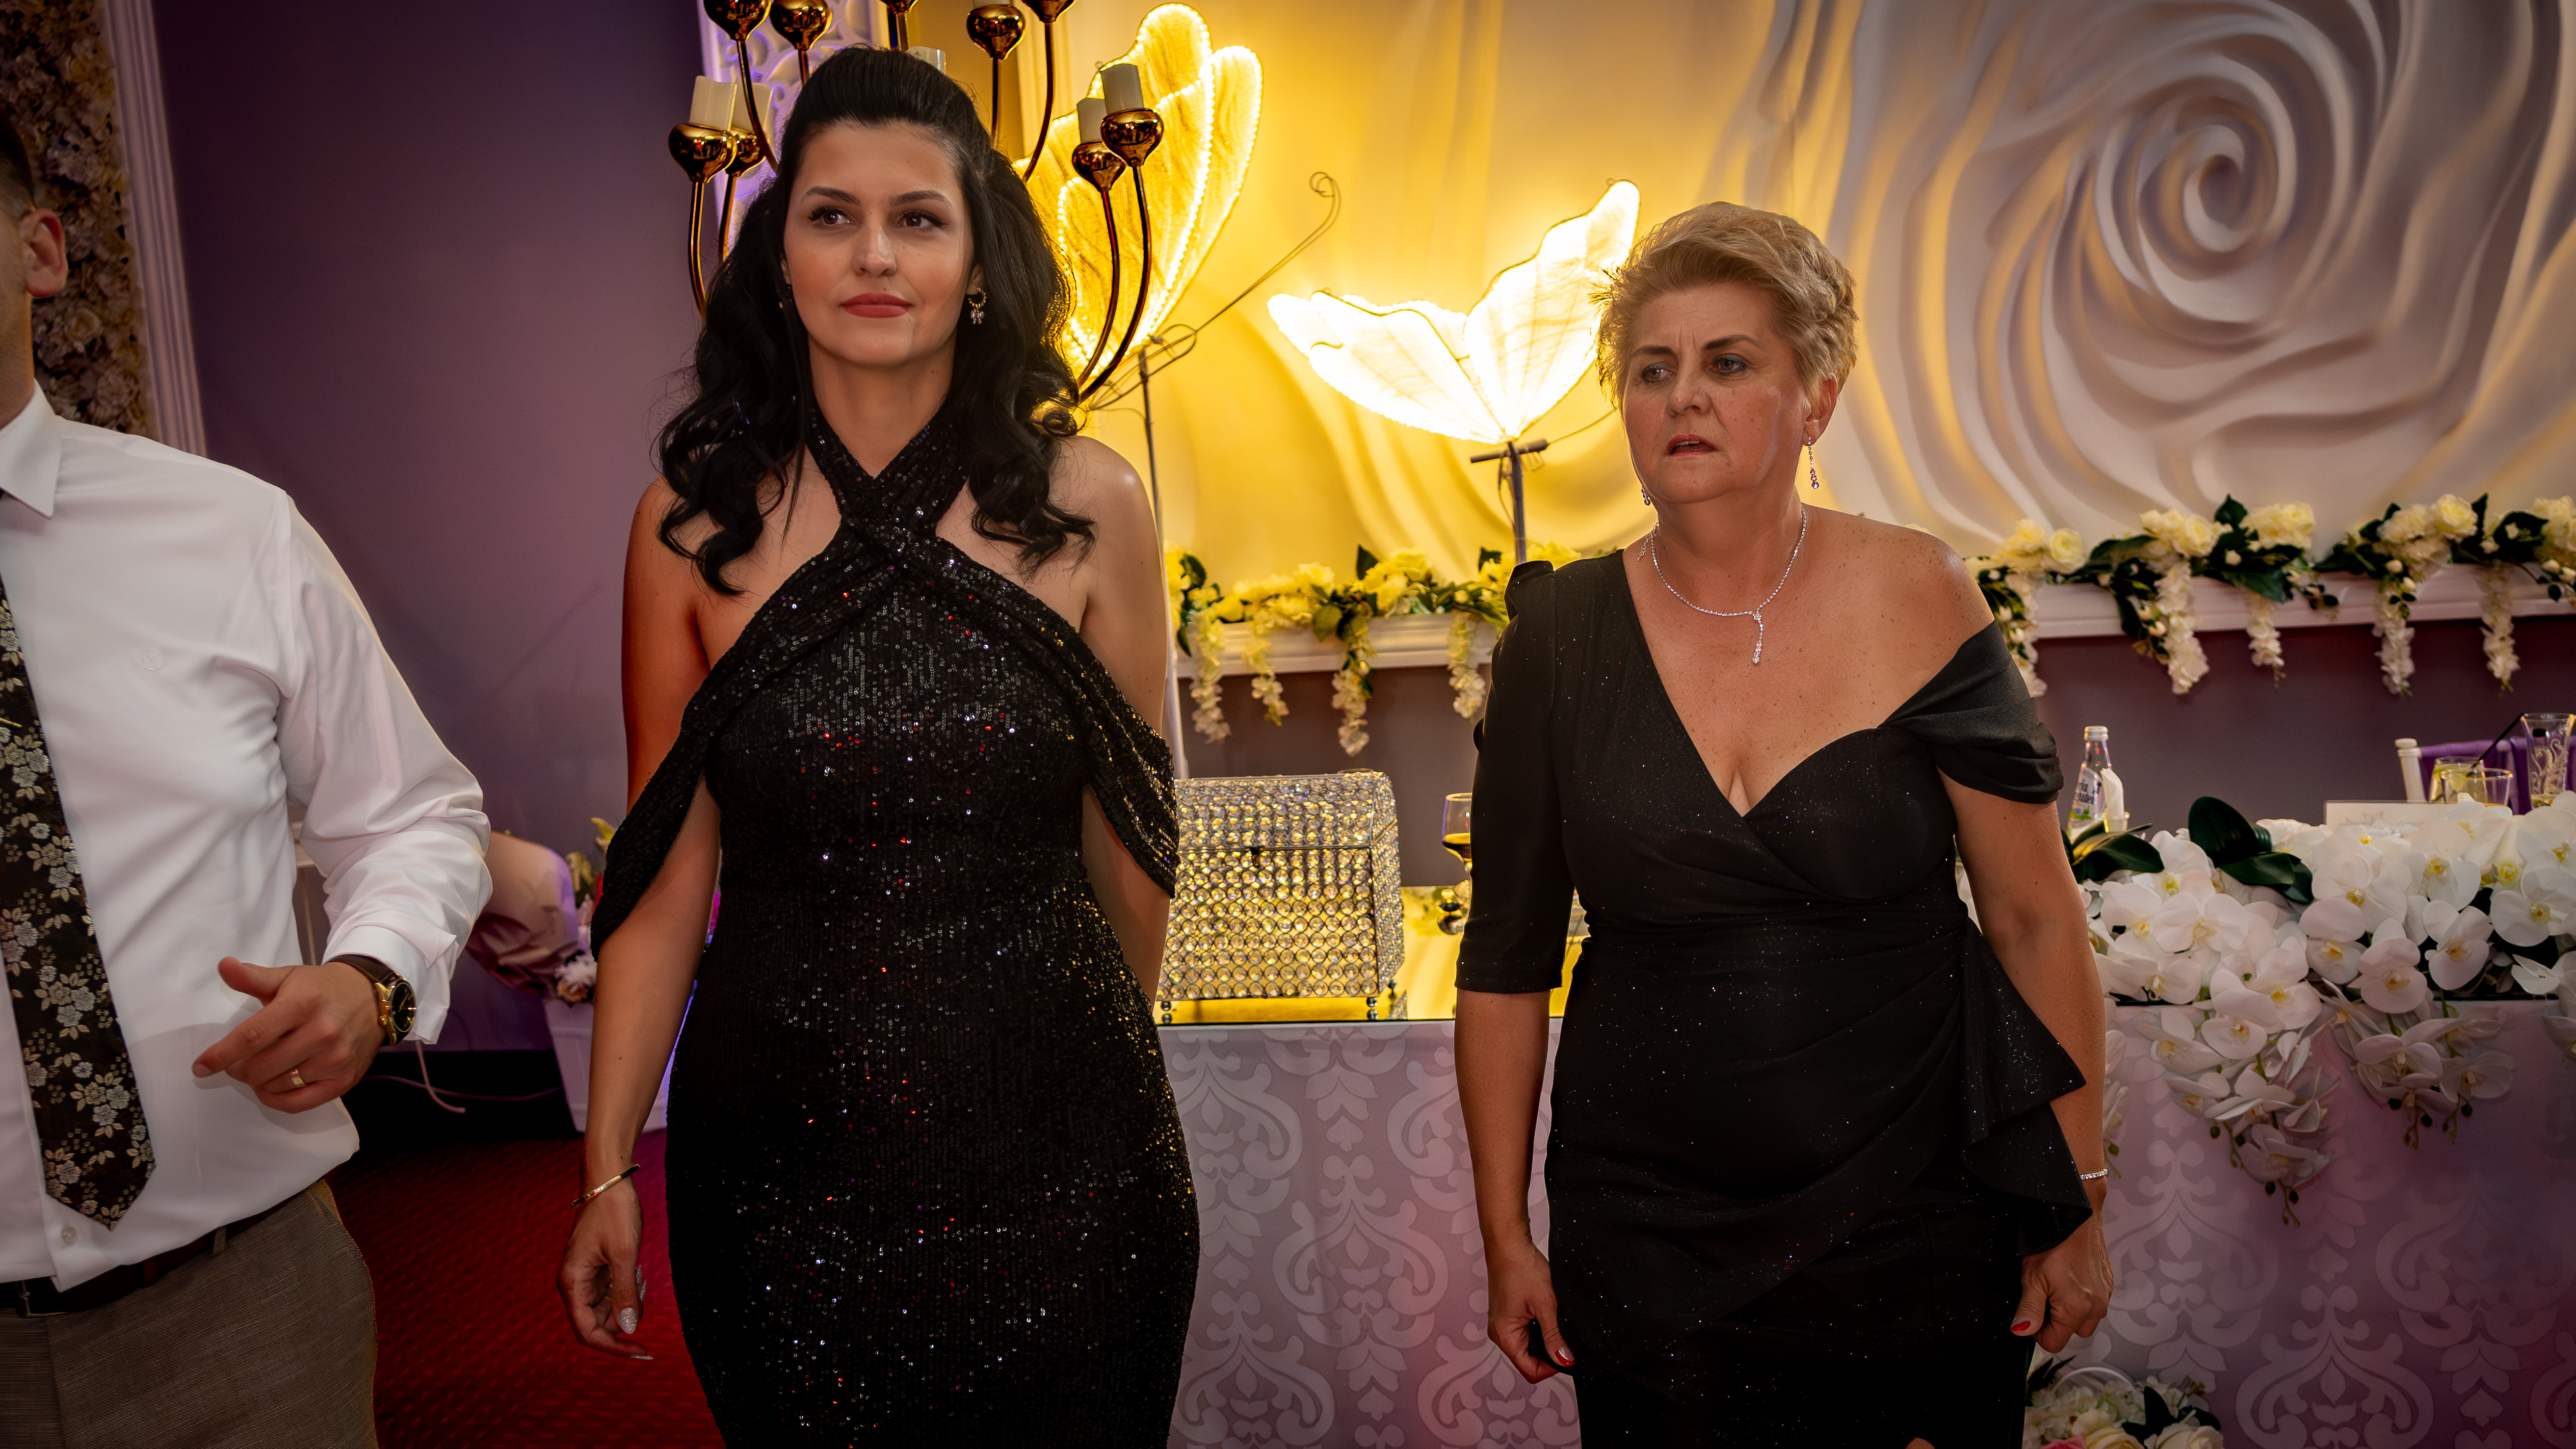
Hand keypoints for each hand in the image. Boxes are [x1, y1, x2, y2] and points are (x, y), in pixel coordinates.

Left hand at [190, 957, 383, 1110]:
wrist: (373, 999)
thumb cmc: (322, 989)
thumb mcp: (289, 977)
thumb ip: (253, 977)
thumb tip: (223, 965)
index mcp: (302, 1004)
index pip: (251, 1036)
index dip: (220, 1055)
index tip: (200, 1067)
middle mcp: (321, 1032)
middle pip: (259, 1068)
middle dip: (238, 1070)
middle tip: (238, 1062)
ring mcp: (335, 1059)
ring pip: (276, 1086)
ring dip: (259, 1082)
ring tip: (264, 1067)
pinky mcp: (344, 1080)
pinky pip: (297, 1103)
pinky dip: (276, 1099)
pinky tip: (271, 1087)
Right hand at [559, 1180, 651, 1358]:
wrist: (609, 1182)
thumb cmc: (613, 1213)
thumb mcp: (624, 1254)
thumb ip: (625, 1293)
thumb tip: (629, 1329)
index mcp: (572, 1283)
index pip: (588, 1332)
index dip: (613, 1347)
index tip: (641, 1351)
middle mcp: (574, 1284)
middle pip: (597, 1325)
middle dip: (624, 1323)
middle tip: (644, 1299)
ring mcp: (585, 1277)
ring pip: (607, 1310)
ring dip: (628, 1304)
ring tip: (639, 1276)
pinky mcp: (597, 1269)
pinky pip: (612, 1293)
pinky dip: (628, 1291)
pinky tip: (638, 1274)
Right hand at [1485, 1235, 1572, 1382]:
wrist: (1509, 1244)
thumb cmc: (1522, 1269)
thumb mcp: (1545, 1305)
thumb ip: (1554, 1336)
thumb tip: (1565, 1361)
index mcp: (1505, 1336)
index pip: (1530, 1370)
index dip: (1552, 1367)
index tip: (1569, 1354)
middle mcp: (1500, 1334)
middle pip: (1529, 1360)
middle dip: (1550, 1353)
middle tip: (1566, 1336)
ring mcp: (1503, 1324)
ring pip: (1529, 1346)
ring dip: (1545, 1339)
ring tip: (1556, 1321)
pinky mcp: (1508, 1315)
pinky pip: (1526, 1332)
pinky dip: (1540, 1329)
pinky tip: (1548, 1314)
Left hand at [2014, 1205, 2111, 1352]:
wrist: (2076, 1214)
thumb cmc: (2053, 1241)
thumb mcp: (2032, 1277)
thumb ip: (2029, 1309)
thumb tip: (2022, 1332)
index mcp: (2076, 1309)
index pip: (2055, 1343)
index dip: (2038, 1332)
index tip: (2032, 1312)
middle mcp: (2096, 1307)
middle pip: (2071, 1333)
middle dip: (2055, 1321)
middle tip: (2043, 1293)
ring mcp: (2105, 1296)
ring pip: (2084, 1320)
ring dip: (2069, 1311)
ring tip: (2056, 1284)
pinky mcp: (2108, 1285)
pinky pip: (2094, 1304)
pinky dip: (2081, 1299)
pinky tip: (2069, 1278)